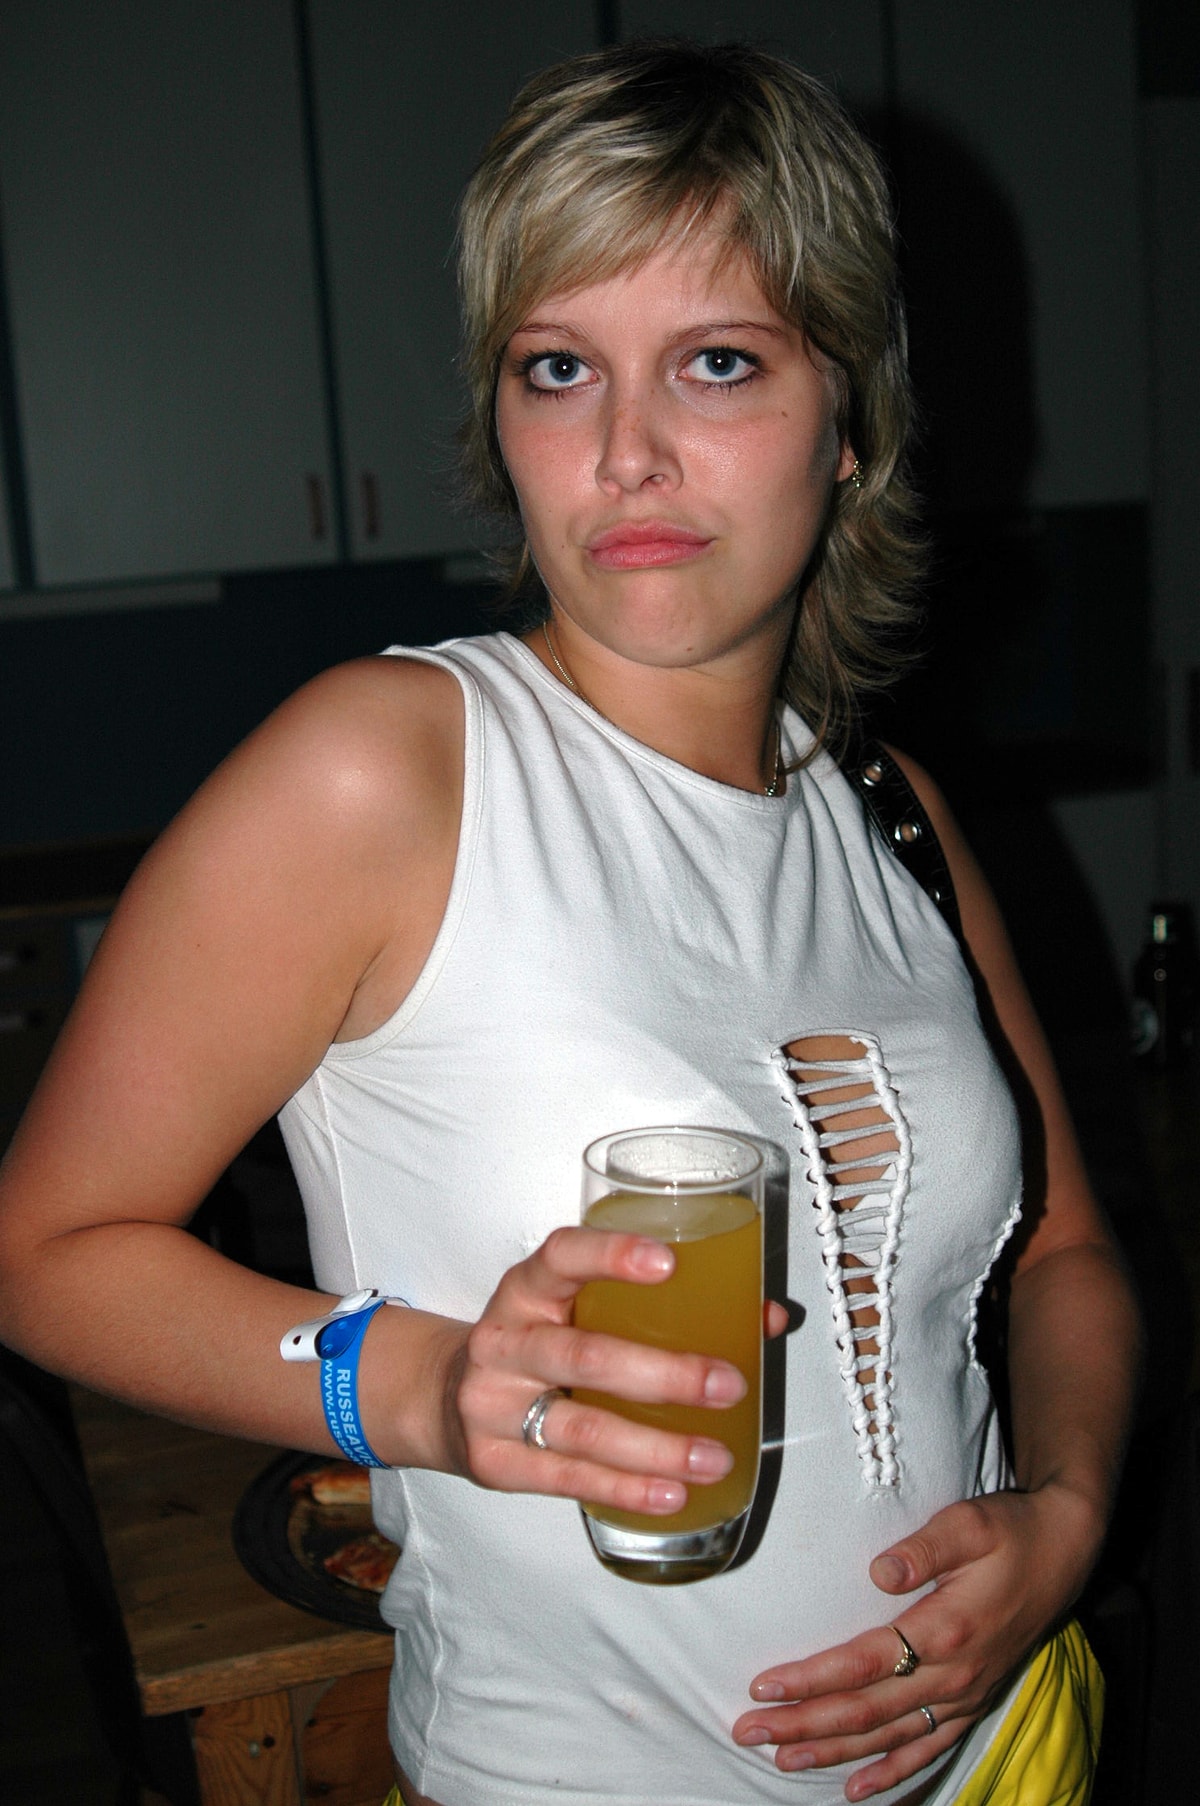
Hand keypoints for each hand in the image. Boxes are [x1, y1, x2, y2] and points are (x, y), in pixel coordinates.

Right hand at [447, 1226, 786, 1513]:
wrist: (443, 1395)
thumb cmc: (537, 1340)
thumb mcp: (575, 1306)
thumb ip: (658, 1306)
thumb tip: (765, 1316)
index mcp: (526, 1287)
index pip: (561, 1256)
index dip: (611, 1254)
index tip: (670, 1262)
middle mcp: (503, 1340)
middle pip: (583, 1356)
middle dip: (664, 1375)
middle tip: (727, 1386)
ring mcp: (492, 1404)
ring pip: (581, 1428)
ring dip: (656, 1447)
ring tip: (713, 1457)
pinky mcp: (494, 1461)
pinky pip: (567, 1478)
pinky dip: (626, 1488)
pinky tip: (670, 1493)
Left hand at [731, 1484, 1099, 1800]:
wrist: (1065, 1550)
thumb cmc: (1011, 1530)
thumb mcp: (970, 1523)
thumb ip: (924, 1548)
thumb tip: (878, 1571)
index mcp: (946, 1630)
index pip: (862, 1665)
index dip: (811, 1679)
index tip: (763, 1686)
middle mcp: (954, 1674)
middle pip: (866, 1711)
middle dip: (803, 1725)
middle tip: (748, 1732)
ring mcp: (965, 1694)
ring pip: (889, 1737)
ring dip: (833, 1753)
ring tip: (783, 1762)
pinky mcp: (973, 1701)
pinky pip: (928, 1748)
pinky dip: (893, 1773)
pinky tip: (858, 1791)